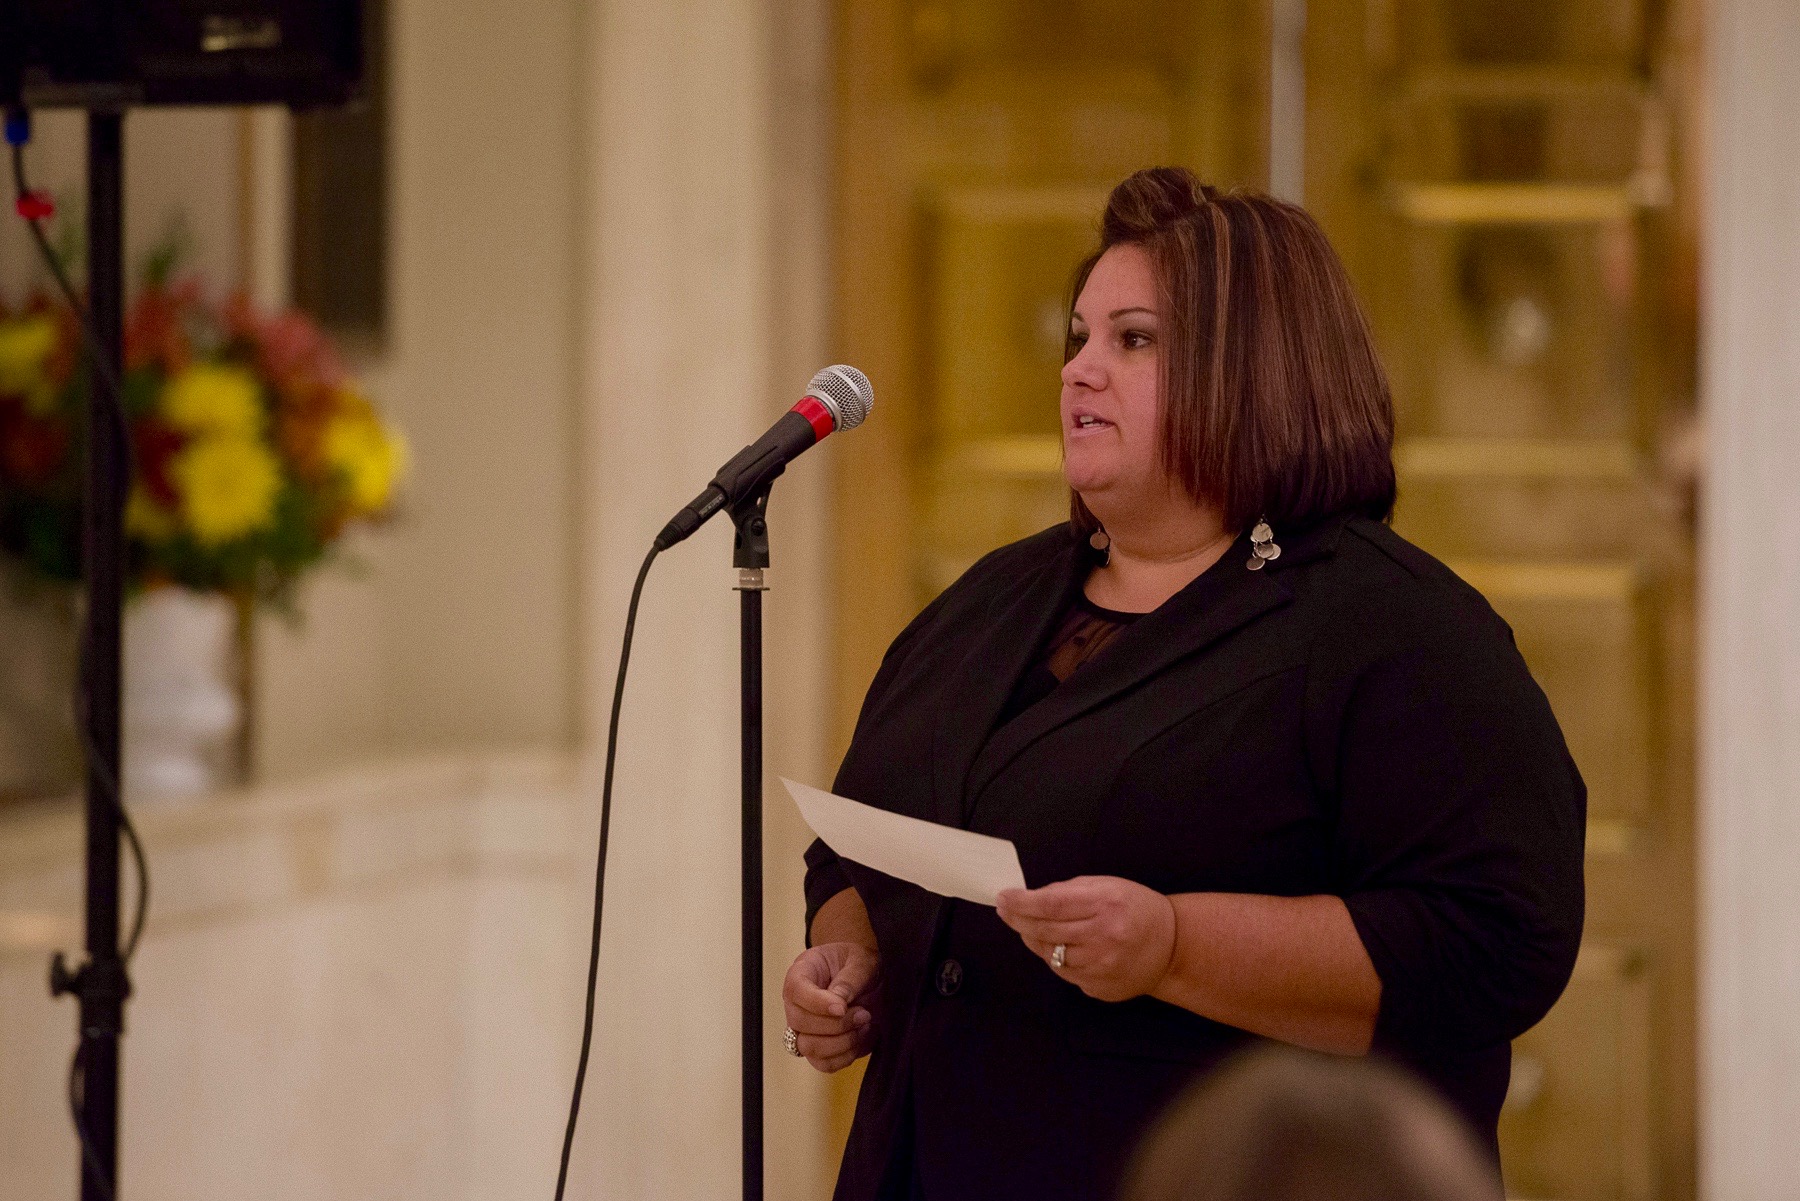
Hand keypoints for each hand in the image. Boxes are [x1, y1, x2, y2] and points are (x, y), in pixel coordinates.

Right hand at [781, 941, 879, 1071]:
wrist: (873, 981)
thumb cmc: (860, 965)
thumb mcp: (861, 961)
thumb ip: (850, 979)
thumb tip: (838, 1001)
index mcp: (802, 973)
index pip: (796, 990)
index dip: (816, 1002)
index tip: (842, 1007)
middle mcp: (796, 1003)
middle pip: (799, 1023)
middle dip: (837, 1024)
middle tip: (864, 1013)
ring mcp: (804, 1029)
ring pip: (809, 1047)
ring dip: (842, 1041)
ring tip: (864, 1024)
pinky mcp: (819, 1049)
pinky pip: (824, 1064)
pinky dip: (846, 1056)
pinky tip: (861, 1036)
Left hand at [997, 876, 1176, 1002]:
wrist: (1172, 947)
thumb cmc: (1137, 909)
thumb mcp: (1108, 886)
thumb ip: (1069, 890)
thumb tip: (1032, 897)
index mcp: (1106, 904)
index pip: (1051, 905)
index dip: (1022, 902)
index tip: (1003, 897)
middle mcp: (1104, 937)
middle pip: (1046, 931)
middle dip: (1019, 920)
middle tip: (1005, 911)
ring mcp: (1102, 966)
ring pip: (1051, 955)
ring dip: (1034, 940)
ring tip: (1029, 928)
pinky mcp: (1100, 987)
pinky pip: (1064, 972)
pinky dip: (1054, 958)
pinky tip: (1056, 946)